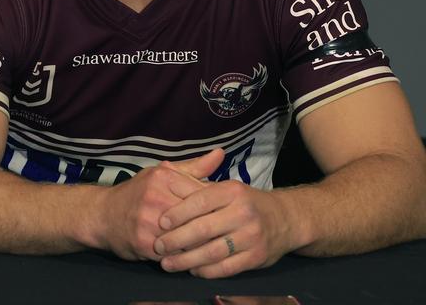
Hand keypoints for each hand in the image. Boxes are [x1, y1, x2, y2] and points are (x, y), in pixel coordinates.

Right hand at [89, 149, 222, 260]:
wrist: (101, 216)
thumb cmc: (136, 194)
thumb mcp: (161, 175)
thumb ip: (193, 168)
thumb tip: (221, 154)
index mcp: (163, 177)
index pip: (205, 194)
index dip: (219, 207)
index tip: (226, 214)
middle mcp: (156, 197)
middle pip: (200, 217)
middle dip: (215, 228)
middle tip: (227, 235)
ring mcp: (149, 221)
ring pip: (191, 238)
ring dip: (205, 245)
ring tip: (214, 247)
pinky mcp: (145, 244)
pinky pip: (178, 254)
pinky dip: (189, 257)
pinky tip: (195, 257)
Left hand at [155, 171, 295, 277]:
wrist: (285, 219)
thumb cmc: (243, 202)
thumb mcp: (224, 187)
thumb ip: (195, 183)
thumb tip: (164, 172)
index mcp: (232, 191)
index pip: (199, 201)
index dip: (178, 213)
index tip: (160, 222)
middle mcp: (244, 212)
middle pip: (203, 229)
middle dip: (176, 239)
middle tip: (158, 245)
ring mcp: (252, 236)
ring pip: (213, 251)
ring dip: (186, 260)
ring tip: (167, 263)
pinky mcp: (256, 257)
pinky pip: (226, 268)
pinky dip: (206, 271)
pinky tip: (192, 270)